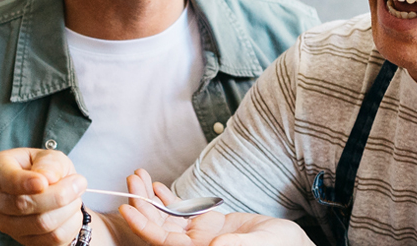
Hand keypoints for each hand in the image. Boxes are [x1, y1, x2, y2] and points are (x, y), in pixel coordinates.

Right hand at [0, 148, 90, 245]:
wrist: (52, 192)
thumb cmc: (46, 169)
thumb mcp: (50, 157)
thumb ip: (49, 163)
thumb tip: (48, 178)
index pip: (6, 180)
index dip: (25, 183)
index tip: (44, 182)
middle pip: (24, 204)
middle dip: (59, 194)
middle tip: (79, 182)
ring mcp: (6, 224)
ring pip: (41, 224)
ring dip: (68, 209)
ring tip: (75, 196)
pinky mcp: (24, 241)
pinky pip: (52, 239)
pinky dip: (70, 224)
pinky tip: (71, 212)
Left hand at [116, 170, 310, 245]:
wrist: (289, 244)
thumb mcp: (261, 245)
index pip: (163, 242)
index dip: (144, 226)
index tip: (127, 208)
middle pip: (159, 227)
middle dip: (142, 204)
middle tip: (132, 180)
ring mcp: (199, 237)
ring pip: (166, 218)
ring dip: (150, 198)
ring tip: (138, 177)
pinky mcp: (206, 226)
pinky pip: (181, 213)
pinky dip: (167, 199)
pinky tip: (157, 186)